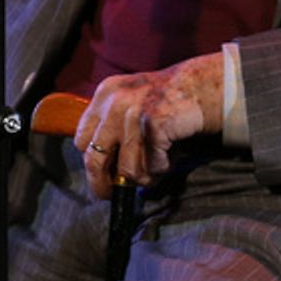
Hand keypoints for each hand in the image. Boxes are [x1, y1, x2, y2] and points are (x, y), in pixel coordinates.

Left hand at [73, 53, 223, 199]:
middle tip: (113, 194)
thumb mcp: (130, 104)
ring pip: (127, 170)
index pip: (81, 140)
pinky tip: (170, 156)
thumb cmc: (165, 102)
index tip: (103, 175)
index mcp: (105, 94)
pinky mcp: (153, 125)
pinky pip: (152, 167)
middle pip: (94, 160)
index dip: (93, 162)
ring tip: (157, 166)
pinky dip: (162, 168)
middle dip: (103, 185)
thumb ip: (112, 128)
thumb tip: (101, 175)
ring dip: (144, 177)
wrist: (199, 86)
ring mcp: (133, 113)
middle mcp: (114, 102)